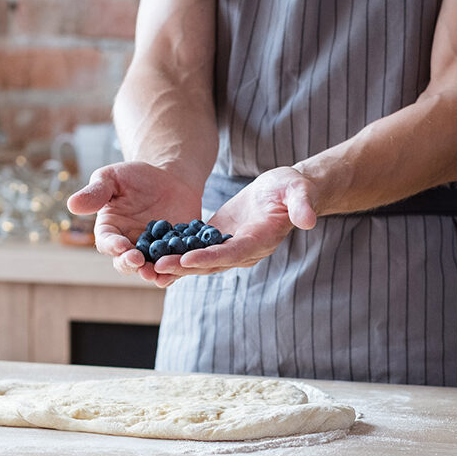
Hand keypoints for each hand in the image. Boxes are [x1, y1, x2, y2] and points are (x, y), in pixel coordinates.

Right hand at [67, 162, 201, 285]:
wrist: (170, 179)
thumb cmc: (135, 177)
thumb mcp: (113, 178)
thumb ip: (96, 192)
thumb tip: (72, 205)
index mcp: (110, 231)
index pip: (107, 242)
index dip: (113, 246)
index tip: (121, 245)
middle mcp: (129, 246)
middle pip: (126, 262)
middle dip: (130, 264)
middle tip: (138, 261)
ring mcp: (152, 253)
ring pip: (150, 270)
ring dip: (152, 273)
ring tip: (155, 273)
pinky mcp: (174, 254)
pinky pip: (174, 266)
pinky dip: (176, 270)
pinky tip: (180, 268)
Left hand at [152, 167, 317, 278]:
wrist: (286, 192)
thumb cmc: (293, 188)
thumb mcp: (300, 190)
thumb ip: (303, 205)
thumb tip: (308, 220)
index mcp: (261, 240)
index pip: (234, 253)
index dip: (210, 258)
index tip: (187, 260)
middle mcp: (244, 250)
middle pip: (211, 263)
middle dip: (184, 266)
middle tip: (156, 267)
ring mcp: (230, 248)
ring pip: (199, 260)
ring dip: (175, 264)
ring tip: (148, 265)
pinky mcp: (219, 239)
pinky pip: (195, 249)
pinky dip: (176, 252)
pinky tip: (152, 251)